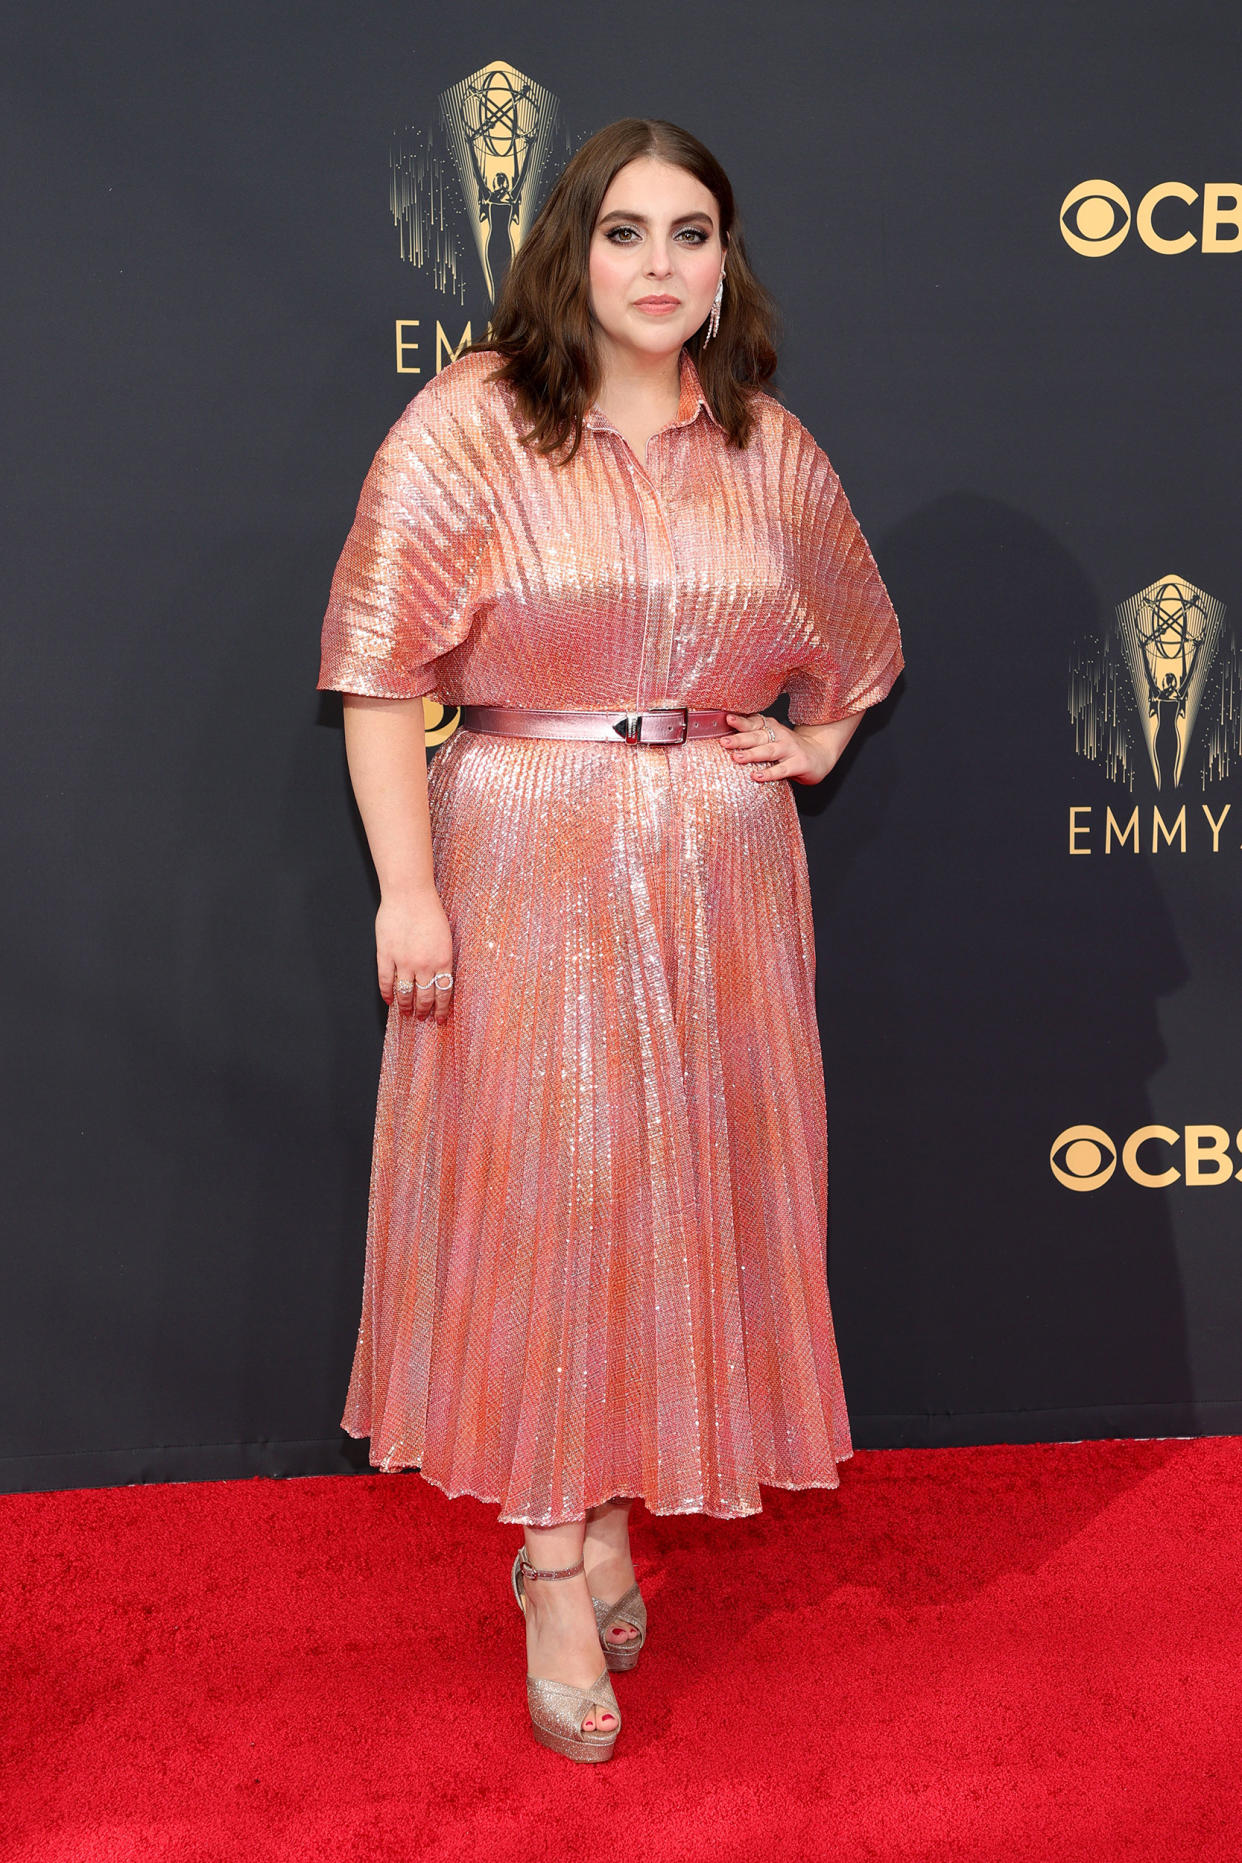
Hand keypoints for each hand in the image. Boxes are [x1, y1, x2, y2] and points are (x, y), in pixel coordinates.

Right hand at [376, 887, 454, 1022]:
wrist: (409, 894)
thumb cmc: (429, 910)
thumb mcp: (445, 937)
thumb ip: (442, 957)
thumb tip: (440, 976)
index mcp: (443, 959)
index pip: (444, 992)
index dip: (442, 1008)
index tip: (441, 1018)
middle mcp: (425, 964)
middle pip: (425, 996)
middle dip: (424, 1011)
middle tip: (422, 1018)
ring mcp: (404, 961)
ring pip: (405, 992)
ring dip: (406, 1006)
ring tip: (406, 1013)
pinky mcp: (386, 955)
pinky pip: (386, 980)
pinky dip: (387, 993)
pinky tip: (389, 1000)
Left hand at [723, 712, 830, 785]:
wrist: (821, 754)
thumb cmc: (790, 749)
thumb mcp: (773, 740)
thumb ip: (754, 739)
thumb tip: (726, 741)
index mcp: (772, 728)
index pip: (754, 723)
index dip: (741, 721)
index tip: (727, 719)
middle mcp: (780, 736)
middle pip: (758, 736)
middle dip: (740, 739)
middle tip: (724, 742)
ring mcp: (791, 749)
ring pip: (768, 751)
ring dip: (752, 754)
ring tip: (737, 757)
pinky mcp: (799, 763)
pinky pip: (782, 769)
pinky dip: (769, 773)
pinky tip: (757, 776)